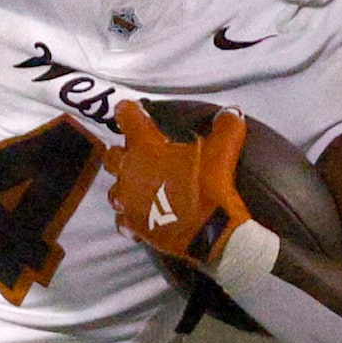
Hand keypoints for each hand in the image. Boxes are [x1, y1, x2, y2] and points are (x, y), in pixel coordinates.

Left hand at [105, 99, 255, 270]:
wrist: (209, 232)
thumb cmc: (210, 187)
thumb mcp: (224, 150)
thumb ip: (226, 126)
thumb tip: (230, 112)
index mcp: (146, 148)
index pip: (126, 117)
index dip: (128, 111)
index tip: (131, 110)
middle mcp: (129, 172)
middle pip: (111, 155)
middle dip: (122, 152)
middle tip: (138, 153)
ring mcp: (128, 201)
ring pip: (113, 189)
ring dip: (123, 185)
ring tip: (138, 186)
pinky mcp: (134, 225)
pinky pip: (122, 219)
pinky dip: (129, 217)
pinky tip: (141, 216)